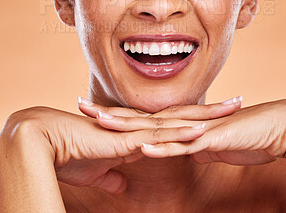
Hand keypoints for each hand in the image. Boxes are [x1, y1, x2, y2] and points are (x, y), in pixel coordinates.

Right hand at [0, 100, 240, 193]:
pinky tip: (202, 129)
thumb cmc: (72, 155)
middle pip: (184, 116)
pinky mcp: (128, 140)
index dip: (198, 118)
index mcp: (139, 132)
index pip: (175, 123)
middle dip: (212, 110)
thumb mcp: (101, 171)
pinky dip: (181, 132)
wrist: (47, 143)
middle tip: (238, 102)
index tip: (219, 116)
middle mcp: (142, 127)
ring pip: (179, 121)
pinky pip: (159, 136)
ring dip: (207, 115)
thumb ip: (116, 175)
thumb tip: (124, 185)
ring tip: (233, 108)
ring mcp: (137, 131)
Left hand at [88, 99, 285, 165]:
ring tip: (98, 121)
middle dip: (109, 113)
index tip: (92, 114)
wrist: (276, 127)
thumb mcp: (213, 144)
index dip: (116, 117)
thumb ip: (197, 144)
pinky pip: (183, 145)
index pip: (142, 121)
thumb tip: (188, 148)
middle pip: (139, 118)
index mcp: (180, 124)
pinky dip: (162, 147)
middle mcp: (182, 122)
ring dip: (127, 125)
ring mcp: (194, 128)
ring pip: (154, 127)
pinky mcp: (210, 139)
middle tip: (80, 106)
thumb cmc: (244, 135)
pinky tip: (142, 147)